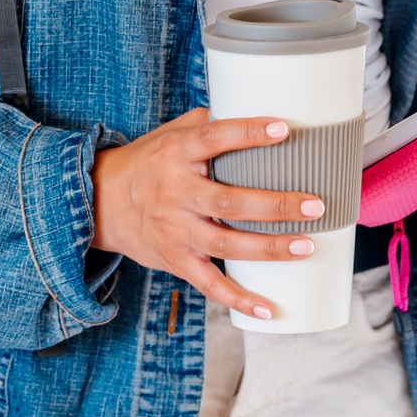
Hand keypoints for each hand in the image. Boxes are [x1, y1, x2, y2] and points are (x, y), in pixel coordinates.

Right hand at [91, 109, 325, 321]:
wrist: (101, 202)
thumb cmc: (147, 162)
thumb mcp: (169, 134)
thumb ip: (207, 124)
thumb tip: (254, 109)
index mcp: (176, 154)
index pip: (213, 138)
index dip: (247, 133)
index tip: (283, 129)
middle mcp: (176, 193)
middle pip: (229, 202)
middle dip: (276, 206)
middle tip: (314, 205)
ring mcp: (175, 231)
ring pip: (226, 245)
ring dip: (269, 248)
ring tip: (306, 246)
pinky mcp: (175, 260)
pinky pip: (209, 285)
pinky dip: (237, 299)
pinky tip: (267, 307)